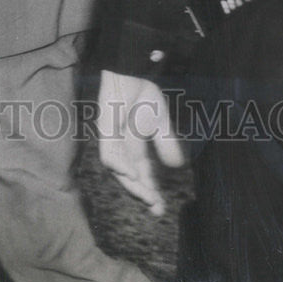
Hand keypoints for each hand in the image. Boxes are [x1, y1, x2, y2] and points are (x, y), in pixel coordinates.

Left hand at [97, 70, 184, 216]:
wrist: (134, 72)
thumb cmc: (143, 94)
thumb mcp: (160, 122)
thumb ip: (167, 142)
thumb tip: (177, 166)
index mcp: (135, 147)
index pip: (142, 175)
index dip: (151, 191)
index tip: (161, 209)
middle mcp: (122, 148)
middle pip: (130, 178)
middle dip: (142, 193)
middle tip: (156, 207)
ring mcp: (112, 140)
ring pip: (118, 170)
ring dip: (132, 184)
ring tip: (146, 195)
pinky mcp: (105, 130)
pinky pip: (108, 153)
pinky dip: (119, 165)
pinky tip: (131, 173)